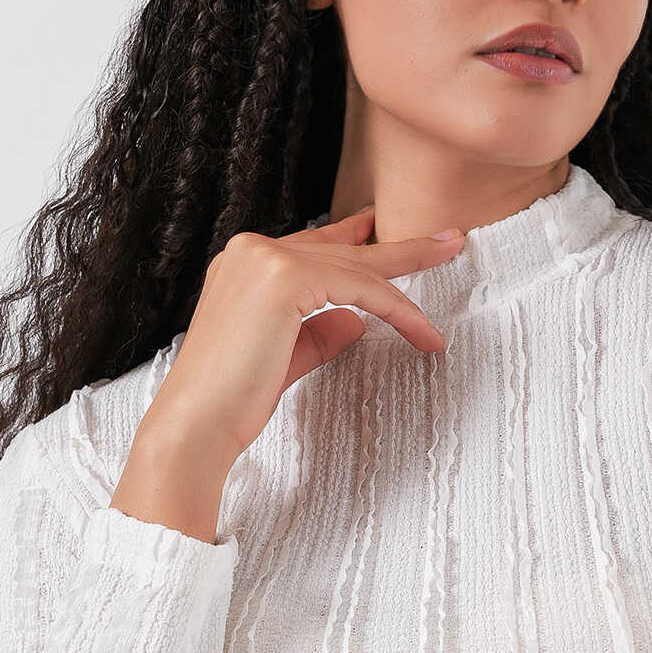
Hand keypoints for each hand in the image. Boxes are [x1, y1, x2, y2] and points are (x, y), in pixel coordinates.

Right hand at [144, 206, 466, 464]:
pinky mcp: (283, 277)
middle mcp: (251, 250)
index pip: (313, 244)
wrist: (200, 422)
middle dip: (399, 245)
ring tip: (451, 255)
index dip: (356, 237)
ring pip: (356, 266)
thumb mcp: (288, 354)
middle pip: (341, 247)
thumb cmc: (235, 399)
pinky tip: (423, 332)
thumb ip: (321, 331)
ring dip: (409, 272)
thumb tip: (358, 321)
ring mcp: (265, 258)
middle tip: (447, 237)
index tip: (386, 229)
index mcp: (244, 263)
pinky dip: (398, 310)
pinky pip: (361, 289)